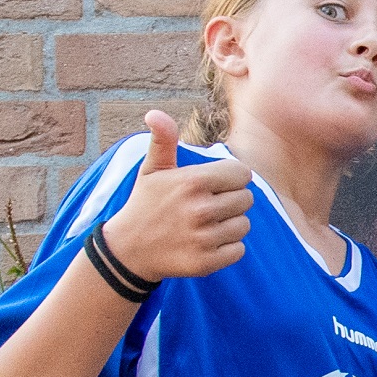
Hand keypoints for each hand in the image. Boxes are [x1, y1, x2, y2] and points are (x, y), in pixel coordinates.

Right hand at [96, 110, 253, 281]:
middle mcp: (201, 209)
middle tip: (207, 206)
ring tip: (206, 224)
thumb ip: (163, 140)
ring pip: (244, 225)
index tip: (214, 185)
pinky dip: (228, 247)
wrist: (129, 249)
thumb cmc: (146, 203)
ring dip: (230, 224)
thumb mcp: (152, 169)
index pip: (242, 174)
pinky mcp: (207, 262)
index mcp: (192, 182)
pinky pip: (239, 249)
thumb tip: (154, 113)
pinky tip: (206, 242)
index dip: (231, 178)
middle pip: (247, 199)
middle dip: (231, 200)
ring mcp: (204, 238)